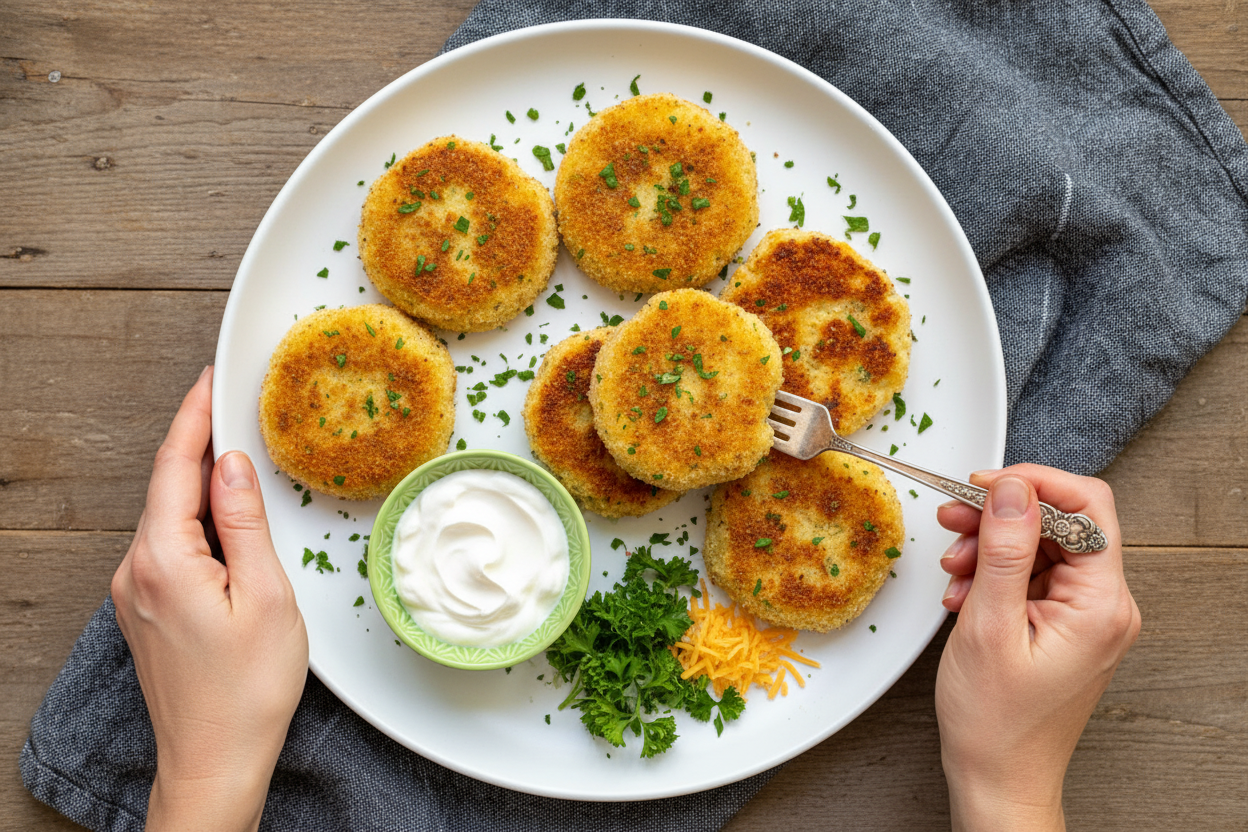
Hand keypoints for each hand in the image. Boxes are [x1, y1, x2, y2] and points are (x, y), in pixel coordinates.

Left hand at [111, 366, 307, 831]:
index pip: (174, 465)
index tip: (210, 379)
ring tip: (243, 459)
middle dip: (200, 442)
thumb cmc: (247, 691)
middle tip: (235, 405)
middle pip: (168, 485)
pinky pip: (169, 545)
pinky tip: (228, 521)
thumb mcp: (266, 596)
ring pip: (169, 516)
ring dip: (201, 483)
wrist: (214, 762)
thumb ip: (245, 522)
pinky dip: (197, 521)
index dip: (194, 415)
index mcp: (164, 560)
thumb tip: (231, 463)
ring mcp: (134, 592)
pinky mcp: (144, 609)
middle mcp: (136, 571)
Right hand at [934, 465, 1139, 831]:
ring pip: (1042, 546)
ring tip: (954, 568)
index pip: (1087, 507)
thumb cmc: (996, 722)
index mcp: (1102, 604)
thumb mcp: (989, 625)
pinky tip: (965, 591)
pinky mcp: (1065, 624)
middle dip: (1001, 516)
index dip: (1033, 484)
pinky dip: (995, 572)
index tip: (982, 483)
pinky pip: (1034, 575)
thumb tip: (1011, 488)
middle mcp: (1106, 606)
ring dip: (991, 546)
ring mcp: (1087, 616)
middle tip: (953, 518)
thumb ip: (1005, 550)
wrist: (998, 777)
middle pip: (1062, 522)